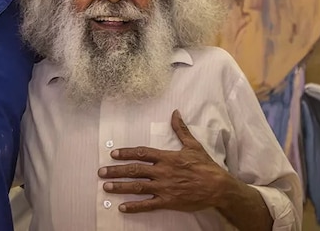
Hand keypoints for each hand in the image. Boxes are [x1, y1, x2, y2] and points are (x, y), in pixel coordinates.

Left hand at [97, 109, 233, 212]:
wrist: (218, 187)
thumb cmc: (205, 166)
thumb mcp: (193, 145)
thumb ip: (181, 130)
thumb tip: (175, 113)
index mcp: (167, 157)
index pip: (142, 153)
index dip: (126, 153)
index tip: (113, 154)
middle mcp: (162, 172)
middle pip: (135, 170)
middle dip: (116, 171)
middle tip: (101, 172)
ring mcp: (164, 188)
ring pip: (138, 187)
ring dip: (121, 187)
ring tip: (106, 187)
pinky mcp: (168, 202)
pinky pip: (148, 205)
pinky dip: (135, 206)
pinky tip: (122, 207)